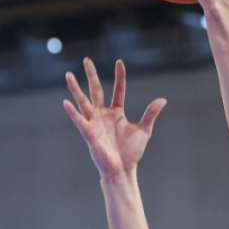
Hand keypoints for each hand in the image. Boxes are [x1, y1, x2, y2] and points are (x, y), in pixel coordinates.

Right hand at [63, 58, 165, 178]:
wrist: (123, 169)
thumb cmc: (131, 152)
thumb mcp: (144, 130)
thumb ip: (150, 114)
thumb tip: (163, 100)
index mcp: (116, 112)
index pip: (118, 90)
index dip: (119, 77)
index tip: (119, 62)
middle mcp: (103, 115)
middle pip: (96, 90)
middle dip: (92, 76)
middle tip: (87, 60)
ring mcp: (95, 123)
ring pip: (84, 102)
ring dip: (76, 89)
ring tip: (68, 74)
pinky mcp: (89, 133)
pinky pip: (80, 121)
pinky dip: (73, 112)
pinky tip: (66, 102)